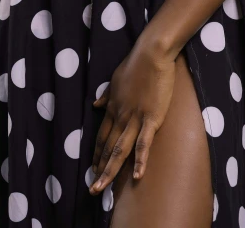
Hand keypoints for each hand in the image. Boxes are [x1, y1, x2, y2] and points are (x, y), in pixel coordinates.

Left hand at [89, 40, 175, 194]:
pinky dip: (140, 160)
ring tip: (102, 189)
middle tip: (92, 190)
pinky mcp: (151, 118)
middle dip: (100, 170)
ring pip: (120, 150)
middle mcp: (120, 116)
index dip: (96, 155)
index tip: (92, 169)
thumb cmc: (135, 64)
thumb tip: (95, 104)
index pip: (101, 137)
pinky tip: (138, 176)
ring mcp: (135, 118)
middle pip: (107, 148)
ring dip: (110, 171)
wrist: (151, 54)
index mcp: (112, 108)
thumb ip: (106, 95)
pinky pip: (144, 143)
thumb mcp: (115, 80)